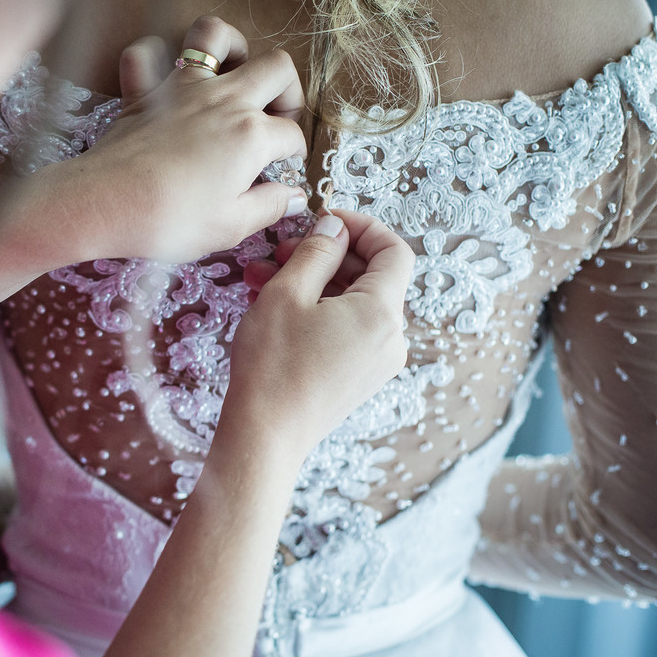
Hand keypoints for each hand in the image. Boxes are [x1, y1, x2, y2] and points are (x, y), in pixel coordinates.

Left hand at [58, 15, 307, 263]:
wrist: (105, 205)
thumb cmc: (170, 221)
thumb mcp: (230, 227)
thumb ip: (269, 207)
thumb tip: (293, 197)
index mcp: (251, 135)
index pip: (291, 135)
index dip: (292, 156)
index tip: (280, 173)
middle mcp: (223, 99)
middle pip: (276, 68)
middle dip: (288, 91)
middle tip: (276, 119)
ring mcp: (181, 88)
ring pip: (214, 34)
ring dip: (232, 46)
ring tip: (235, 75)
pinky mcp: (144, 91)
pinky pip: (145, 52)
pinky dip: (156, 56)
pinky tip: (167, 77)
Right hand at [223, 209, 413, 461]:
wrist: (265, 436)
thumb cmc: (273, 367)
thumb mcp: (286, 294)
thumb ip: (315, 253)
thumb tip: (334, 229)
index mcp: (381, 313)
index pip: (394, 251)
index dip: (362, 227)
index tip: (326, 220)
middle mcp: (390, 338)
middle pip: (371, 277)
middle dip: (326, 256)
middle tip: (280, 250)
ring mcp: (377, 361)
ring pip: (352, 303)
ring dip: (313, 283)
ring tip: (263, 279)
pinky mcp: (359, 377)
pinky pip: (346, 329)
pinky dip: (317, 311)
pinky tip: (276, 308)